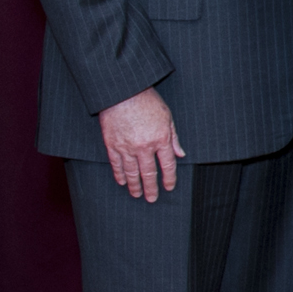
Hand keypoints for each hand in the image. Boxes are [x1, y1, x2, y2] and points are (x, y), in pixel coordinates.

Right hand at [98, 87, 182, 201]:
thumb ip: (173, 138)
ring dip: (134, 185)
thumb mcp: (167, 117)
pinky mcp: (112, 144)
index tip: (168, 187)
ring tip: (136, 194)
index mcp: (161, 139)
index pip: (167, 165)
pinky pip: (116, 164)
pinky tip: (121, 182)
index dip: (169, 178)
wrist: (123, 92)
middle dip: (151, 187)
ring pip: (131, 172)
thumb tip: (181, 154)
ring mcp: (126, 147)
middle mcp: (144, 146)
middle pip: (149, 172)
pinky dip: (119, 174)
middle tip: (152, 199)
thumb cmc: (148, 102)